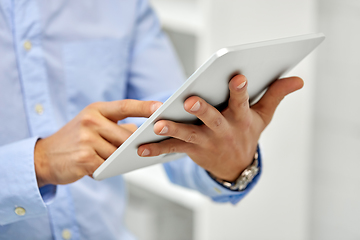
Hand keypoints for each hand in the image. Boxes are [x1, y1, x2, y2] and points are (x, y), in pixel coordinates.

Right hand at [34, 100, 161, 186]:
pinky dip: (106, 169)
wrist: (44, 157)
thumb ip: (116, 126)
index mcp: (96, 110)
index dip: (144, 107)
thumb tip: (139, 132)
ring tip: (105, 159)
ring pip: (118, 153)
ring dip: (116, 160)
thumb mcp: (92, 125)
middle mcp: (91, 121)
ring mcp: (86, 139)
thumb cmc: (74, 140)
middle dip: (133, 146)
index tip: (161, 107)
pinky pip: (107, 166)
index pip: (125, 106)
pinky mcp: (84, 157)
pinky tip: (95, 167)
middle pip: (126, 136)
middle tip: (143, 149)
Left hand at [137, 75, 302, 181]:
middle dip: (202, 110)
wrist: (237, 167)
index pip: (242, 102)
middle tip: (190, 100)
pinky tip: (141, 147)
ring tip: (157, 125)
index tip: (238, 77)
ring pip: (189, 135)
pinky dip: (157, 148)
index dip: (240, 90)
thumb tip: (298, 79)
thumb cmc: (247, 134)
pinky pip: (173, 149)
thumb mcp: (262, 116)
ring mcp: (207, 142)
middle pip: (213, 119)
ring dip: (173, 130)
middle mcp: (223, 130)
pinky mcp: (193, 151)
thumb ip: (275, 94)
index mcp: (240, 118)